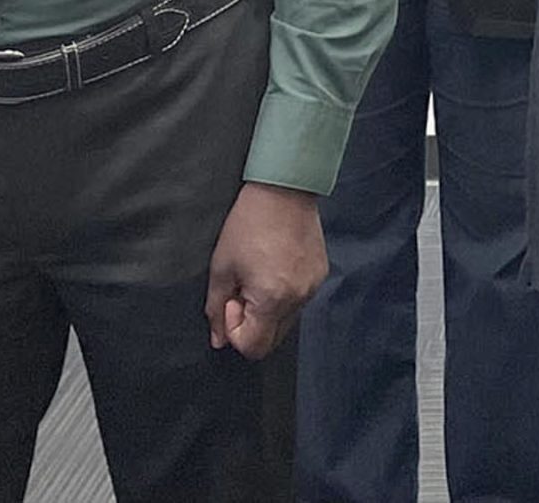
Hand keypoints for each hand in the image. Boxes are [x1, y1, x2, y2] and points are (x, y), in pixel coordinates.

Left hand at [205, 182, 327, 359]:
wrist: (284, 190)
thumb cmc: (247, 225)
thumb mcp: (222, 268)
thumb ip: (217, 309)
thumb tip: (218, 341)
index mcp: (272, 299)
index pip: (254, 347)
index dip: (235, 331)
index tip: (231, 300)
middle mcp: (299, 299)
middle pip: (272, 339)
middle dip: (252, 323)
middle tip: (243, 289)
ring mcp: (314, 287)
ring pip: (286, 320)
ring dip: (268, 309)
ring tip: (259, 274)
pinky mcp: (321, 274)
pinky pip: (299, 300)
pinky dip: (284, 295)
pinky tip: (275, 266)